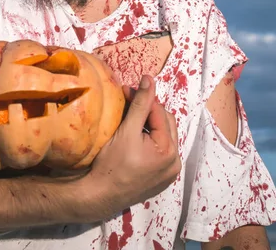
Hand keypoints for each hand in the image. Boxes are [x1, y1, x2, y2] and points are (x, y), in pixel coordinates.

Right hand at [84, 74, 179, 219]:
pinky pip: (161, 150)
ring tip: (132, 116)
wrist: (100, 195)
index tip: (127, 89)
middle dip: (149, 109)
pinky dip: (151, 138)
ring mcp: (169, 172)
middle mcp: (174, 162)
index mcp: (169, 150)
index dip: (144, 98)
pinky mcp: (161, 178)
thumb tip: (149, 79)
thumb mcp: (127, 130)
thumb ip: (141, 103)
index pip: (159, 113)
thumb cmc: (111, 163)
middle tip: (129, 100)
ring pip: (164, 136)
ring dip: (151, 123)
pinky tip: (137, 135)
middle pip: (166, 123)